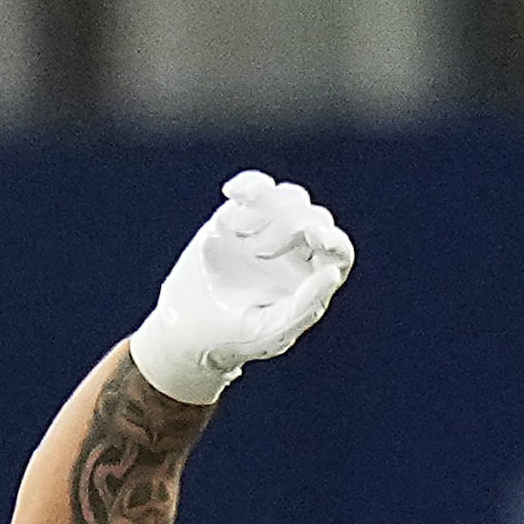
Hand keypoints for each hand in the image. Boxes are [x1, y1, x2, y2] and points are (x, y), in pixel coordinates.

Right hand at [129, 171, 353, 405]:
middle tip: (261, 250)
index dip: (332, 239)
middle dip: (290, 227)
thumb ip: (305, 306)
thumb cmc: (233, 338)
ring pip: (290, 198)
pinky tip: (233, 193)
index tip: (314, 235)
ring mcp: (269, 229)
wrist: (186, 329)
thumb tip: (332, 272)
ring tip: (240, 236)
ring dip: (269, 210)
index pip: (338, 251)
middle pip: (314, 217)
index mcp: (311, 279)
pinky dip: (248, 185)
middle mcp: (296, 251)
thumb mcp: (270, 331)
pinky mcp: (239, 217)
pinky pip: (255, 189)